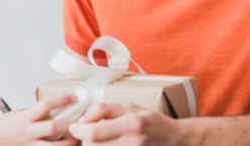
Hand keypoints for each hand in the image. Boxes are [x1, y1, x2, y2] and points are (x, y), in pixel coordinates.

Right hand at [0, 95, 78, 145]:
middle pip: (53, 127)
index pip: (46, 105)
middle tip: (82, 122)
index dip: (62, 100)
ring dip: (68, 143)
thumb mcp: (19, 114)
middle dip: (70, 125)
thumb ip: (34, 113)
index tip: (75, 98)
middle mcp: (29, 131)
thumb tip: (51, 110)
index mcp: (27, 117)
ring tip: (77, 139)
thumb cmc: (3, 126)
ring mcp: (30, 144)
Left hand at [68, 103, 186, 144]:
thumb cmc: (150, 121)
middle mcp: (133, 143)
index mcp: (131, 124)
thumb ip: (104, 110)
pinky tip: (107, 145)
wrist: (176, 139)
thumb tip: (84, 119)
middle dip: (84, 140)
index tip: (74, 126)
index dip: (77, 130)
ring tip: (98, 140)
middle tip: (86, 133)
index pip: (93, 133)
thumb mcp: (129, 107)